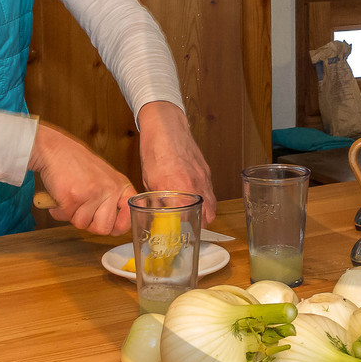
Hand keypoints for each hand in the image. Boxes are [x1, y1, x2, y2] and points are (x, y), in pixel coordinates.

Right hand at [29, 122, 137, 233]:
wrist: (57, 150)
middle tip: (83, 211)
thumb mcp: (105, 179)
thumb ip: (113, 200)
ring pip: (83, 224)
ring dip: (72, 216)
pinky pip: (67, 217)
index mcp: (121, 186)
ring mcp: (93, 193)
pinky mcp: (74, 197)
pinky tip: (62, 196)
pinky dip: (60, 211)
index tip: (112, 227)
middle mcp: (111, 189)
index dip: (119, 226)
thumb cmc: (78, 166)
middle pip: (104, 228)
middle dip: (90, 225)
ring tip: (71, 198)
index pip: (130, 215)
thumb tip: (116, 229)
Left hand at [136, 101, 217, 222]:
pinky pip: (210, 191)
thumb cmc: (155, 150)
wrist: (166, 126)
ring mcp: (204, 178)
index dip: (183, 230)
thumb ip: (155, 201)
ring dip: (204, 213)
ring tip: (192, 215)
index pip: (188, 220)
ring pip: (212, 205)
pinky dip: (205, 199)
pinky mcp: (206, 171)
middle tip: (188, 227)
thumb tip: (155, 215)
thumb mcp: (148, 180)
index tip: (177, 235)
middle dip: (199, 225)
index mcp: (179, 189)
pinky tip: (194, 197)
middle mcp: (195, 185)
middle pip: (207, 216)